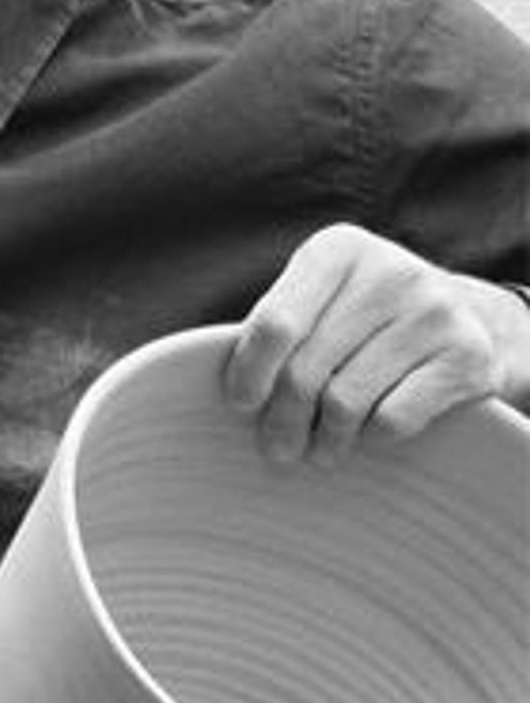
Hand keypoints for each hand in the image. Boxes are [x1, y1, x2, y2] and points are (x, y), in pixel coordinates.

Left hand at [225, 223, 529, 462]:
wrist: (472, 323)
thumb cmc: (367, 323)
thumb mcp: (322, 303)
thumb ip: (278, 331)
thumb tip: (229, 398)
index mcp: (337, 251)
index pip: (274, 325)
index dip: (249, 376)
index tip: (241, 406)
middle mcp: (389, 271)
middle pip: (304, 372)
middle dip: (281, 422)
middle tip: (278, 448)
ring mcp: (434, 311)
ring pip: (344, 402)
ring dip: (325, 440)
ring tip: (320, 450)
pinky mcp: (467, 355)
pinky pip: (392, 420)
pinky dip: (371, 439)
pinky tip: (368, 435)